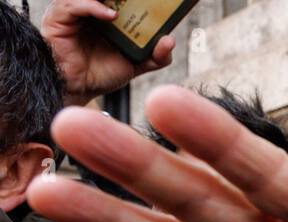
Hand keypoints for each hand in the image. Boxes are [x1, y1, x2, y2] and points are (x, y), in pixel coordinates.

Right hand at [42, 0, 175, 106]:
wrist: (80, 89)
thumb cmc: (103, 73)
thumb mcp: (136, 64)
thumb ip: (156, 56)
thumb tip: (170, 40)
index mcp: (107, 14)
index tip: (155, 0)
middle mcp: (89, 9)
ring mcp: (73, 11)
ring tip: (125, 6)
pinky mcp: (58, 17)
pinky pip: (73, 5)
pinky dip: (92, 6)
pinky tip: (111, 15)